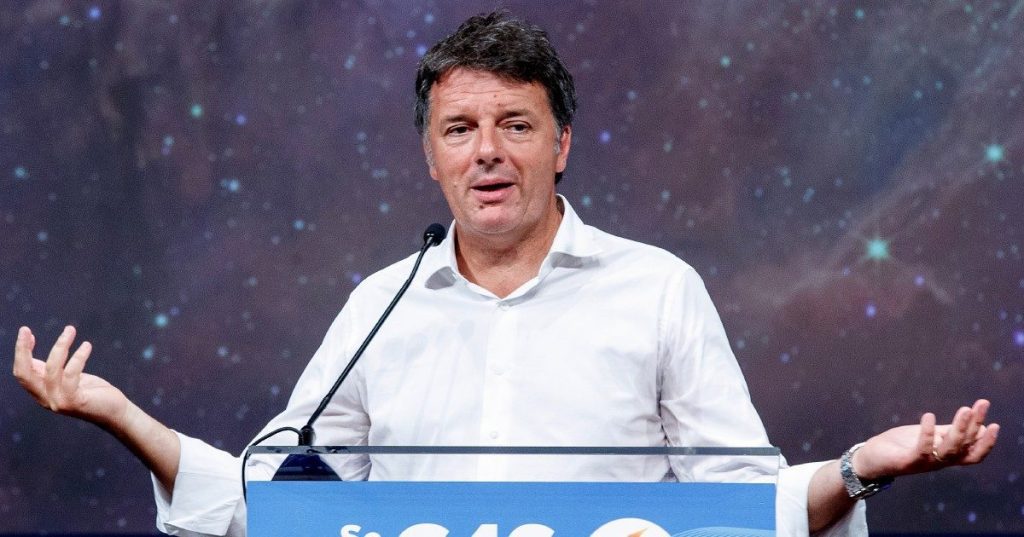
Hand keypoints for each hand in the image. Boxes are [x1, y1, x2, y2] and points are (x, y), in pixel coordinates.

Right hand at [12, 325, 129, 428]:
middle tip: (25, 329)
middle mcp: (46, 399)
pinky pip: (71, 374)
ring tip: (71, 330)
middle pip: (25, 374)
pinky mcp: (74, 402)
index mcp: (42, 393)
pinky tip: (86, 345)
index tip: (26, 332)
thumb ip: (50, 371)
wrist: (115, 411)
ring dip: (60, 345)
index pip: (22, 373)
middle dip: (22, 350)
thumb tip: (30, 356)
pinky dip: (78, 357)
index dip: (21, 352)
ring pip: (51, 369)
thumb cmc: (92, 391)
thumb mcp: (67, 379)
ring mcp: (59, 402)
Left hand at [851, 399, 998, 479]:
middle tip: (980, 405)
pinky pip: (922, 449)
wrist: (870, 459)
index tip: (994, 422)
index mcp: (946, 455)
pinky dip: (927, 433)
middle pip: (965, 447)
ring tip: (965, 409)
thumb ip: (948, 432)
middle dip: (975, 426)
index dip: (986, 441)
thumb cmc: (900, 446)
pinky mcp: (907, 461)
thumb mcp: (928, 436)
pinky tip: (929, 416)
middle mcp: (939, 461)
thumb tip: (975, 425)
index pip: (973, 452)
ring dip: (959, 429)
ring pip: (949, 449)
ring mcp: (924, 463)